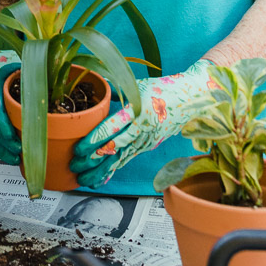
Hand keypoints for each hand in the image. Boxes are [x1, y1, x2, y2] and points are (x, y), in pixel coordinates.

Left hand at [70, 62, 214, 187]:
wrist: (191, 100)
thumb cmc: (161, 89)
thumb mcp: (138, 85)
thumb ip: (115, 88)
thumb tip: (93, 85)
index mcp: (136, 110)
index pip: (112, 128)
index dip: (94, 140)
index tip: (79, 149)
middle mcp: (141, 128)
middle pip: (114, 148)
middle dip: (93, 160)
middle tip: (74, 166)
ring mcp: (146, 140)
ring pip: (120, 158)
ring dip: (101, 171)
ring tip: (83, 179)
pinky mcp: (148, 146)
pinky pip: (127, 160)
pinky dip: (113, 170)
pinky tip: (101, 179)